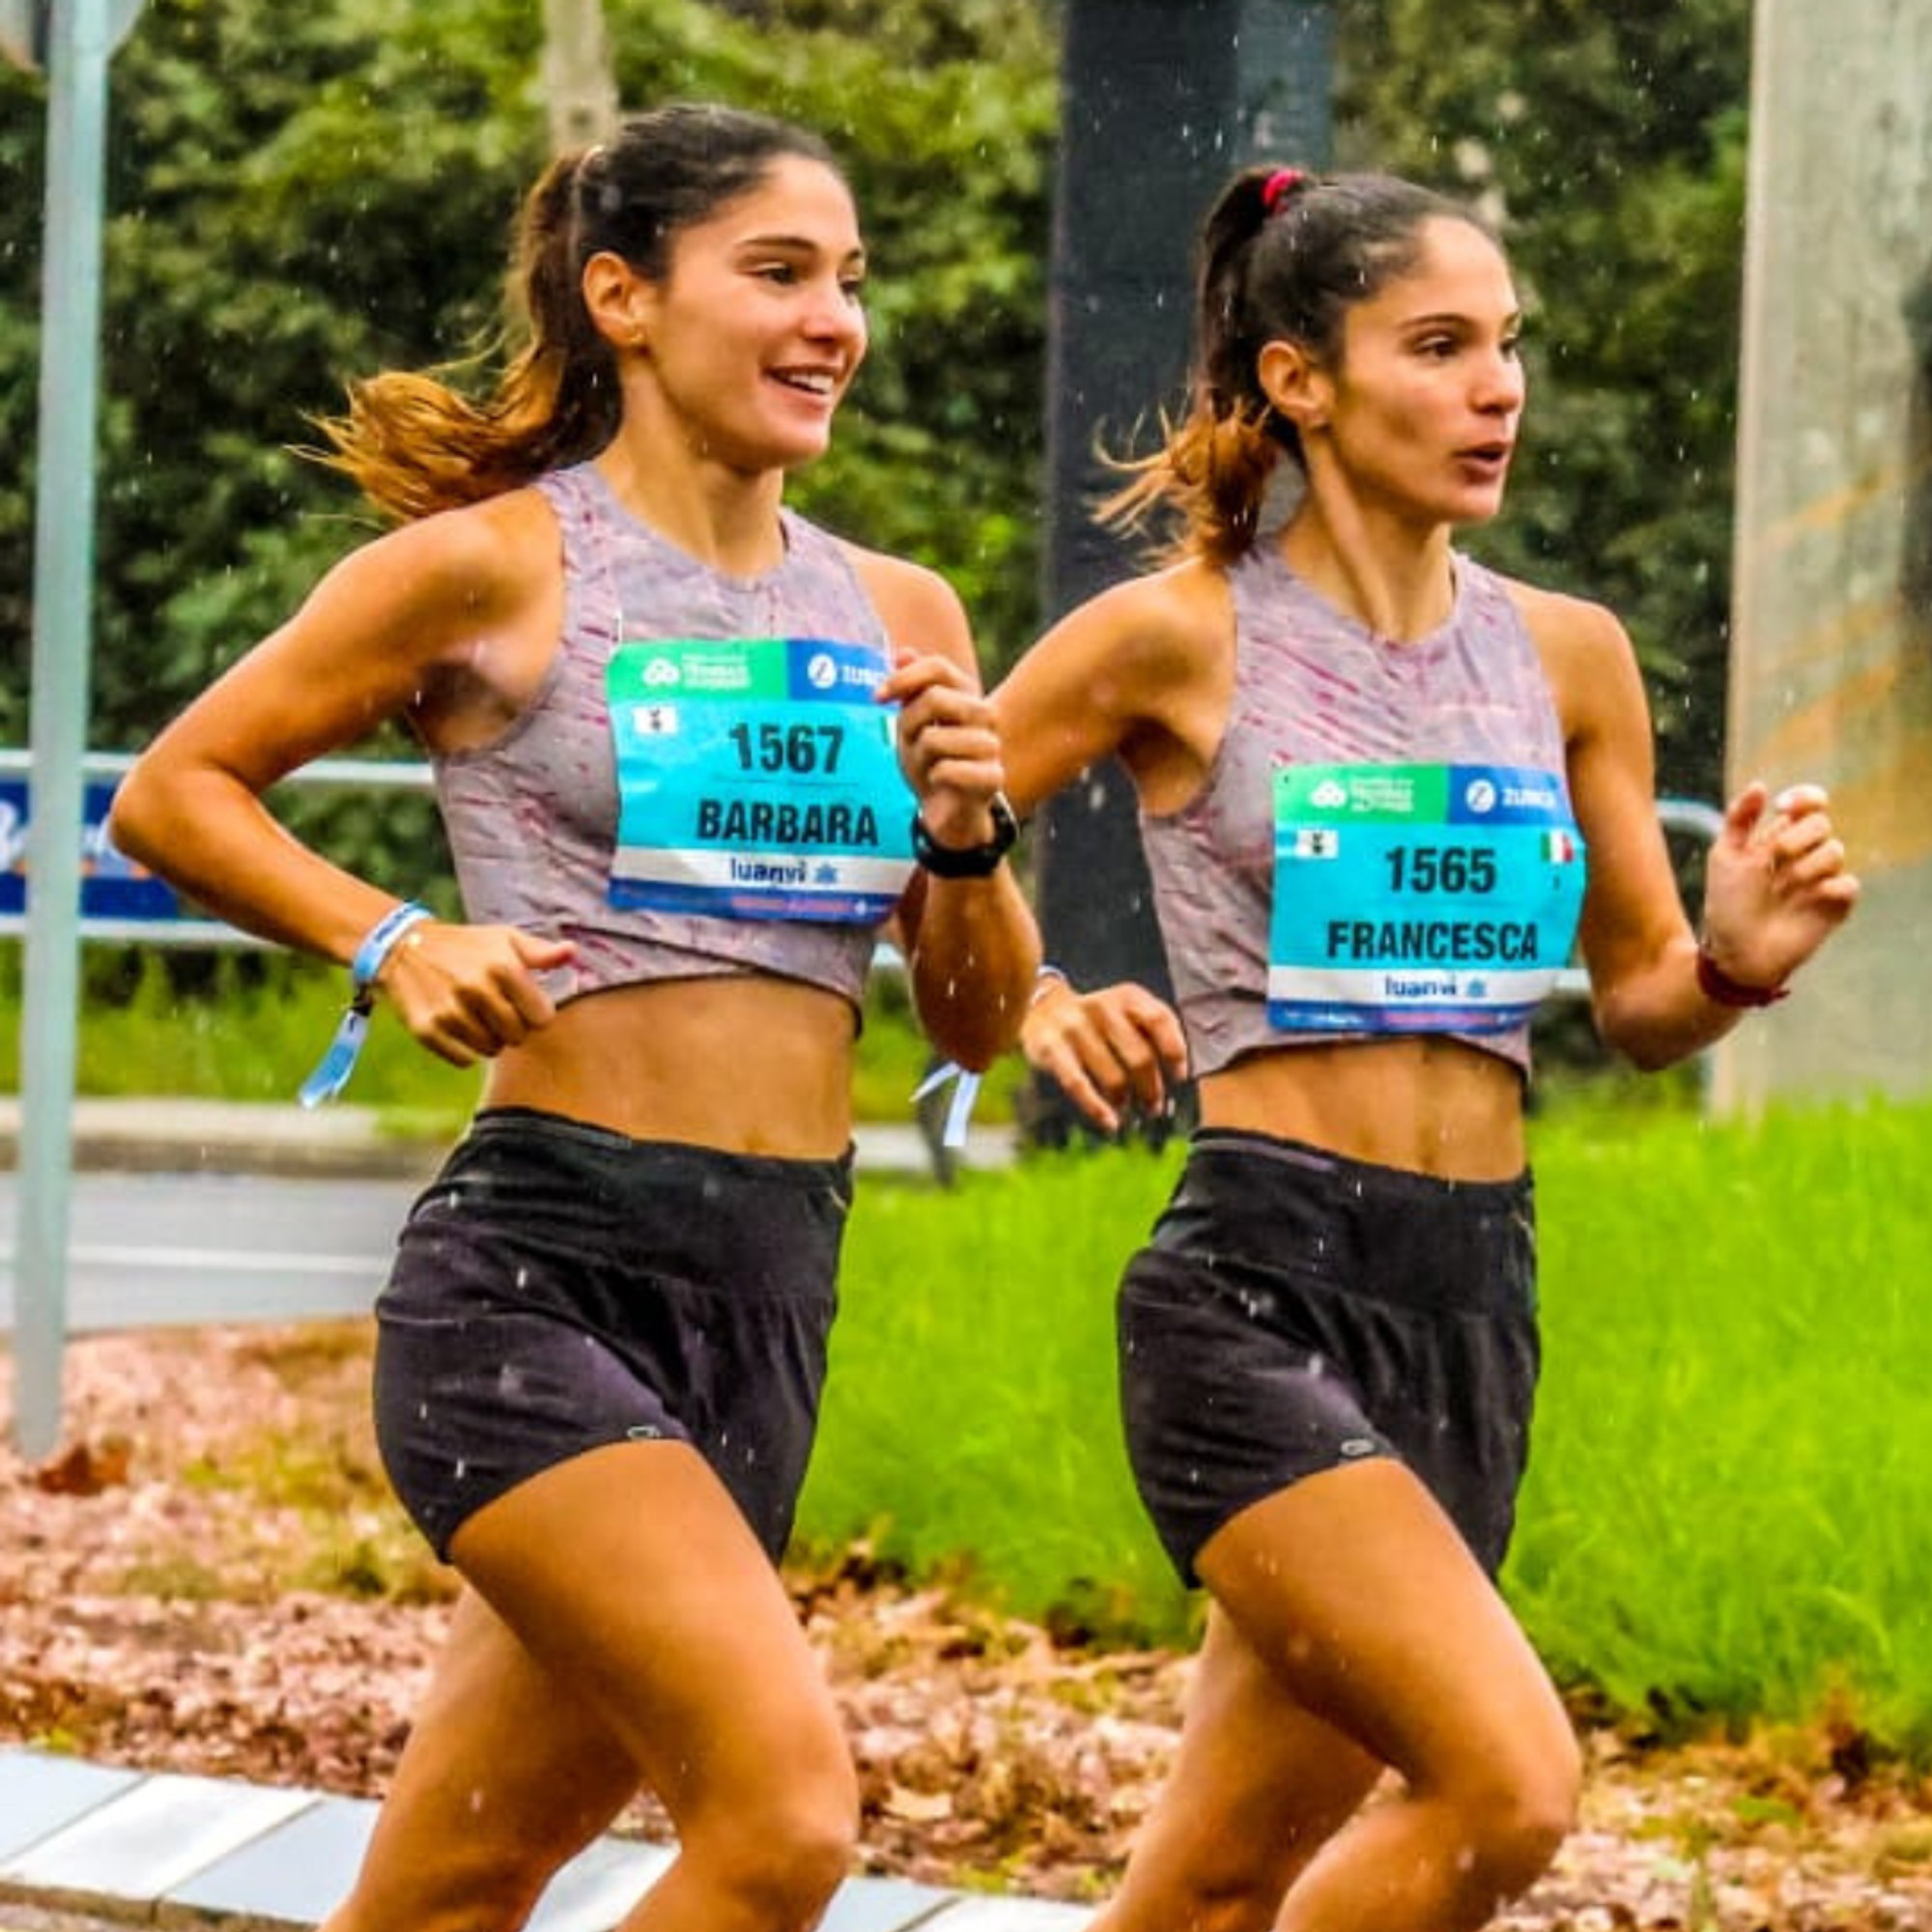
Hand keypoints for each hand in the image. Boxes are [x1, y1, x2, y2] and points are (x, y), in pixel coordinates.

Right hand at [373, 920, 576, 1066]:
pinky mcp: (427, 1030)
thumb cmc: (467, 946)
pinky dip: (465, 1050)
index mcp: (502, 967)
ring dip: (489, 1038)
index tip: (524, 1004)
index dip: (536, 1014)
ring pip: (491, 1050)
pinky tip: (459, 1028)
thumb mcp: (505, 939)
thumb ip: (541, 953)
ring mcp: (450, 1011)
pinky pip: (464, 1060)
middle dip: (513, 1027)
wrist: (405, 948)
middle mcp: (476, 989)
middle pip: (518, 1036)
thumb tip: (572, 953)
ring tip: (477, 1015)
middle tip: (498, 1010)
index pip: (542, 1018)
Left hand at [878, 650, 1005, 849]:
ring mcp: (991, 746)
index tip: (877, 698)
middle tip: (910, 744)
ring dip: (920, 757)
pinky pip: (947, 769)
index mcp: (966, 695)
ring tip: (929, 767)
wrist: (951, 812)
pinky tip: (939, 782)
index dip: (903, 678)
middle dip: (910, 723)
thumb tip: (903, 652)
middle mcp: (984, 715)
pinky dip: (935, 777)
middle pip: (934, 698)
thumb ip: (910, 688)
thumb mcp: (913, 723)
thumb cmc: (931, 762)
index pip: (937, 667)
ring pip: (935, 738)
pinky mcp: (992, 777)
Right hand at [1022, 977, 1188, 1135]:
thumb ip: (1154, 1033)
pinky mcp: (1049, 1048)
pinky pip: (1078, 1084)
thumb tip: (1177, 1078)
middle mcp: (1101, 1007)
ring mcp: (1074, 1027)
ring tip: (1127, 1112)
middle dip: (1151, 1089)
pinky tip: (1109, 1124)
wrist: (1040, 1008)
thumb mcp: (1127, 1012)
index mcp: (1127, 996)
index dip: (1175, 1052)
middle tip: (1153, 1108)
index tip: (1179, 1078)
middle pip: (1140, 1058)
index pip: (1160, 1020)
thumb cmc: (1098, 1021)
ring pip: (1113, 1077)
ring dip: (1125, 1102)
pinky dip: (1096, 1108)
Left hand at [1699, 781, 1859, 990]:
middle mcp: (1805, 856)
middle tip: (1774, 861)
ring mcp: (1821, 879)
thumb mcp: (1725, 857)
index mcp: (1780, 839)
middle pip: (1821, 824)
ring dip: (1805, 867)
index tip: (1785, 807)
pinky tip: (1808, 899)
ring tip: (1783, 889)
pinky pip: (1848, 883)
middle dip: (1796, 838)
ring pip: (1834, 851)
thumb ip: (1739, 819)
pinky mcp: (1835, 905)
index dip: (1805, 798)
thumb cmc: (1728, 905)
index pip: (1809, 805)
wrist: (1736, 951)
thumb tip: (1762, 785)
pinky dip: (1828, 888)